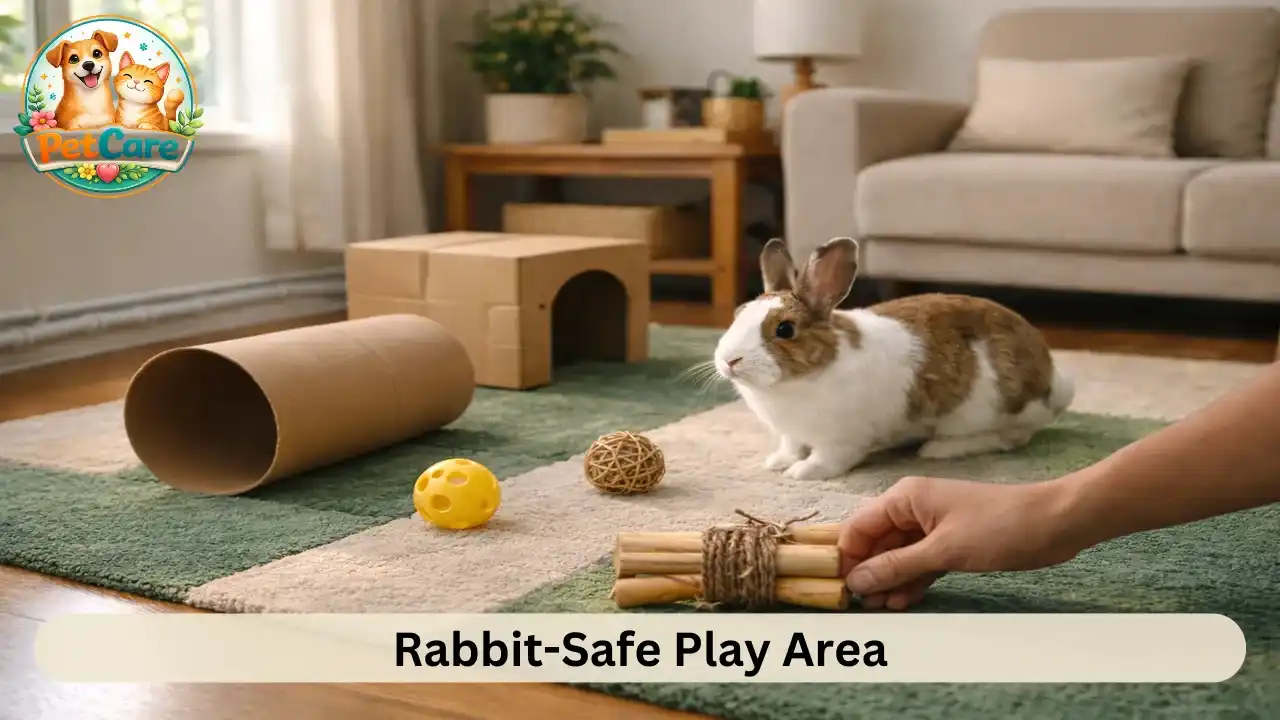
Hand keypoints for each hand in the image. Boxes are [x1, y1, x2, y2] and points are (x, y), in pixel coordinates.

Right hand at [837, 475, 1083, 610]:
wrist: (1055, 524)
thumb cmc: (999, 526)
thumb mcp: (943, 550)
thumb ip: (897, 566)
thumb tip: (857, 581)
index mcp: (905, 498)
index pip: (859, 526)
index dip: (848, 556)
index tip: (842, 588)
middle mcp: (913, 510)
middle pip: (877, 543)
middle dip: (869, 573)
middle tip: (865, 606)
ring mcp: (933, 528)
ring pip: (898, 557)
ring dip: (890, 581)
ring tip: (883, 609)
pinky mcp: (951, 544)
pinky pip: (920, 564)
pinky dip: (912, 581)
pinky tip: (904, 602)